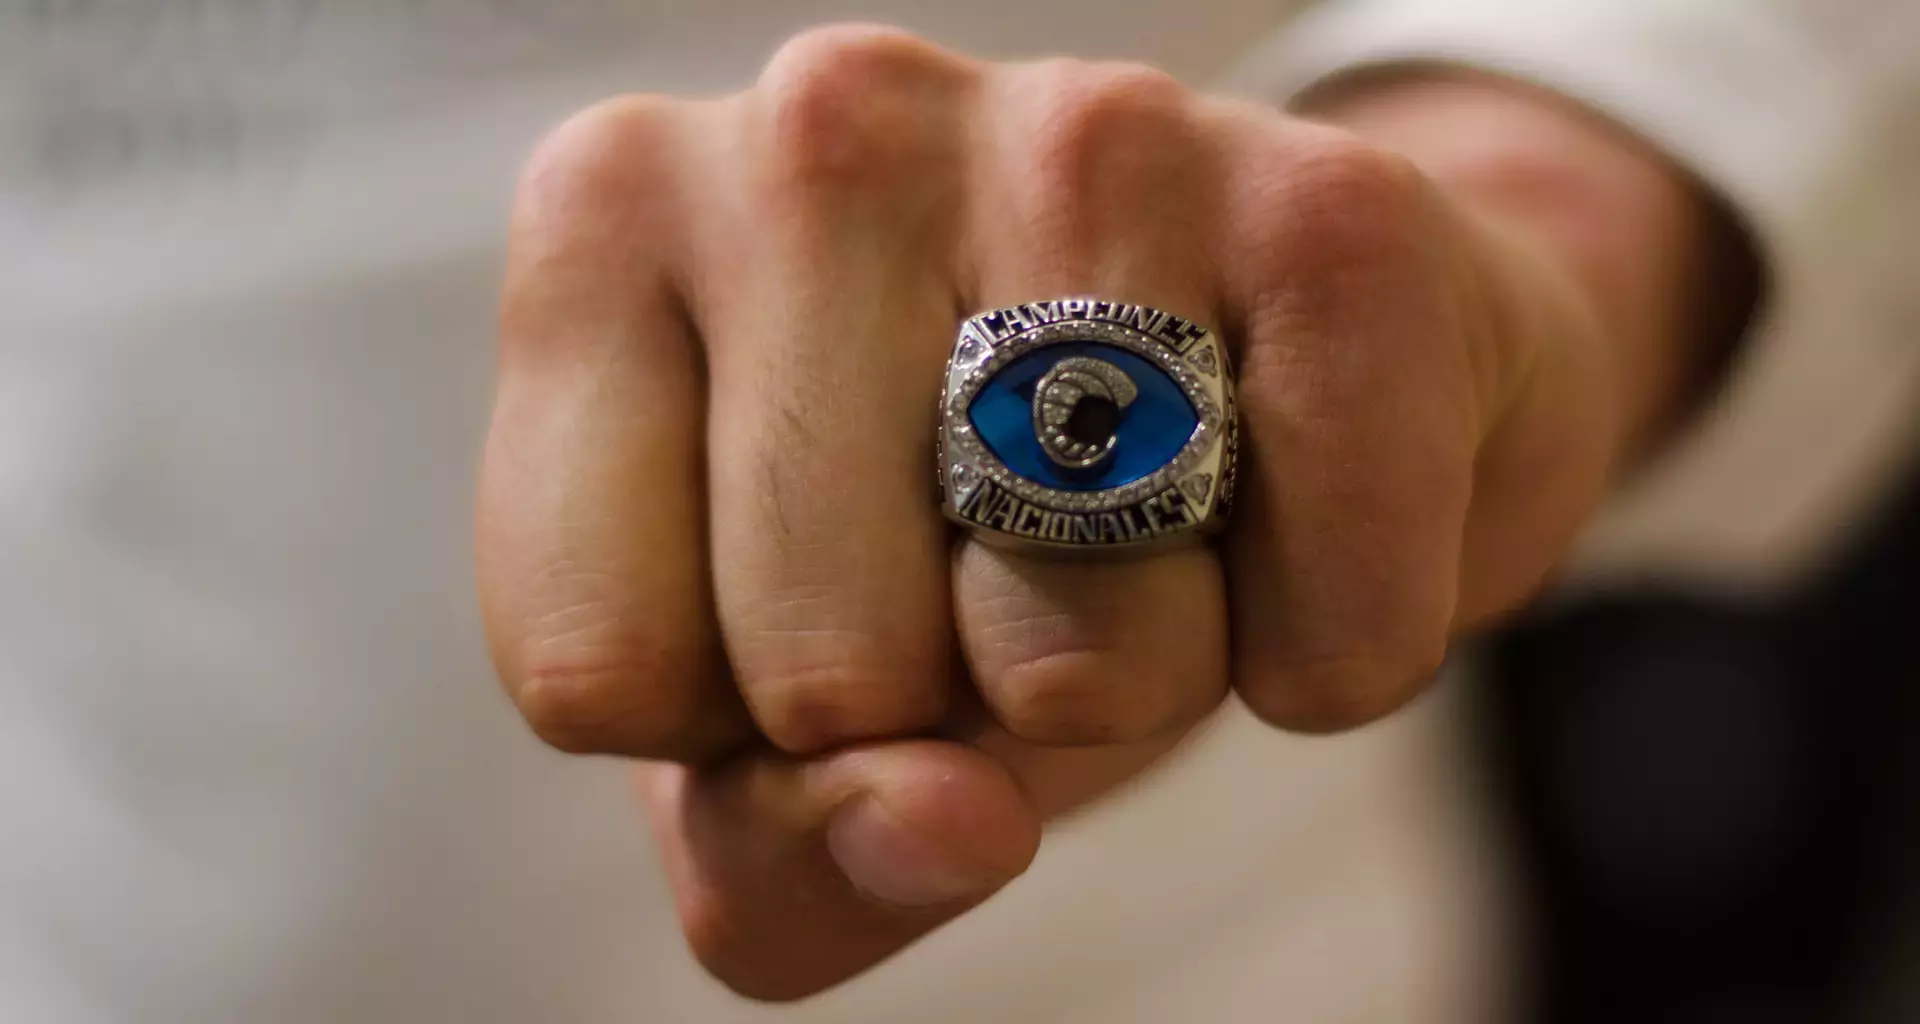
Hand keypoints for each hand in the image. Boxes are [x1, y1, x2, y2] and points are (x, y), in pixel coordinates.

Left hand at [478, 26, 1728, 998]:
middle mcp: (817, 131)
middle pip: (823, 672)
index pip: (594, 673)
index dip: (734, 729)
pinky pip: (1320, 633)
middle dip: (949, 701)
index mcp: (609, 225)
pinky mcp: (1329, 205)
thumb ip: (783, 843)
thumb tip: (943, 823)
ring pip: (1074, 657)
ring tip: (1151, 526)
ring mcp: (1082, 136)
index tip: (821, 603)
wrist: (1275, 367)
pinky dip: (1323, 654)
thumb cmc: (976, 534)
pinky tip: (1288, 511)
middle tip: (1011, 559)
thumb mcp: (787, 719)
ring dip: (1144, 679)